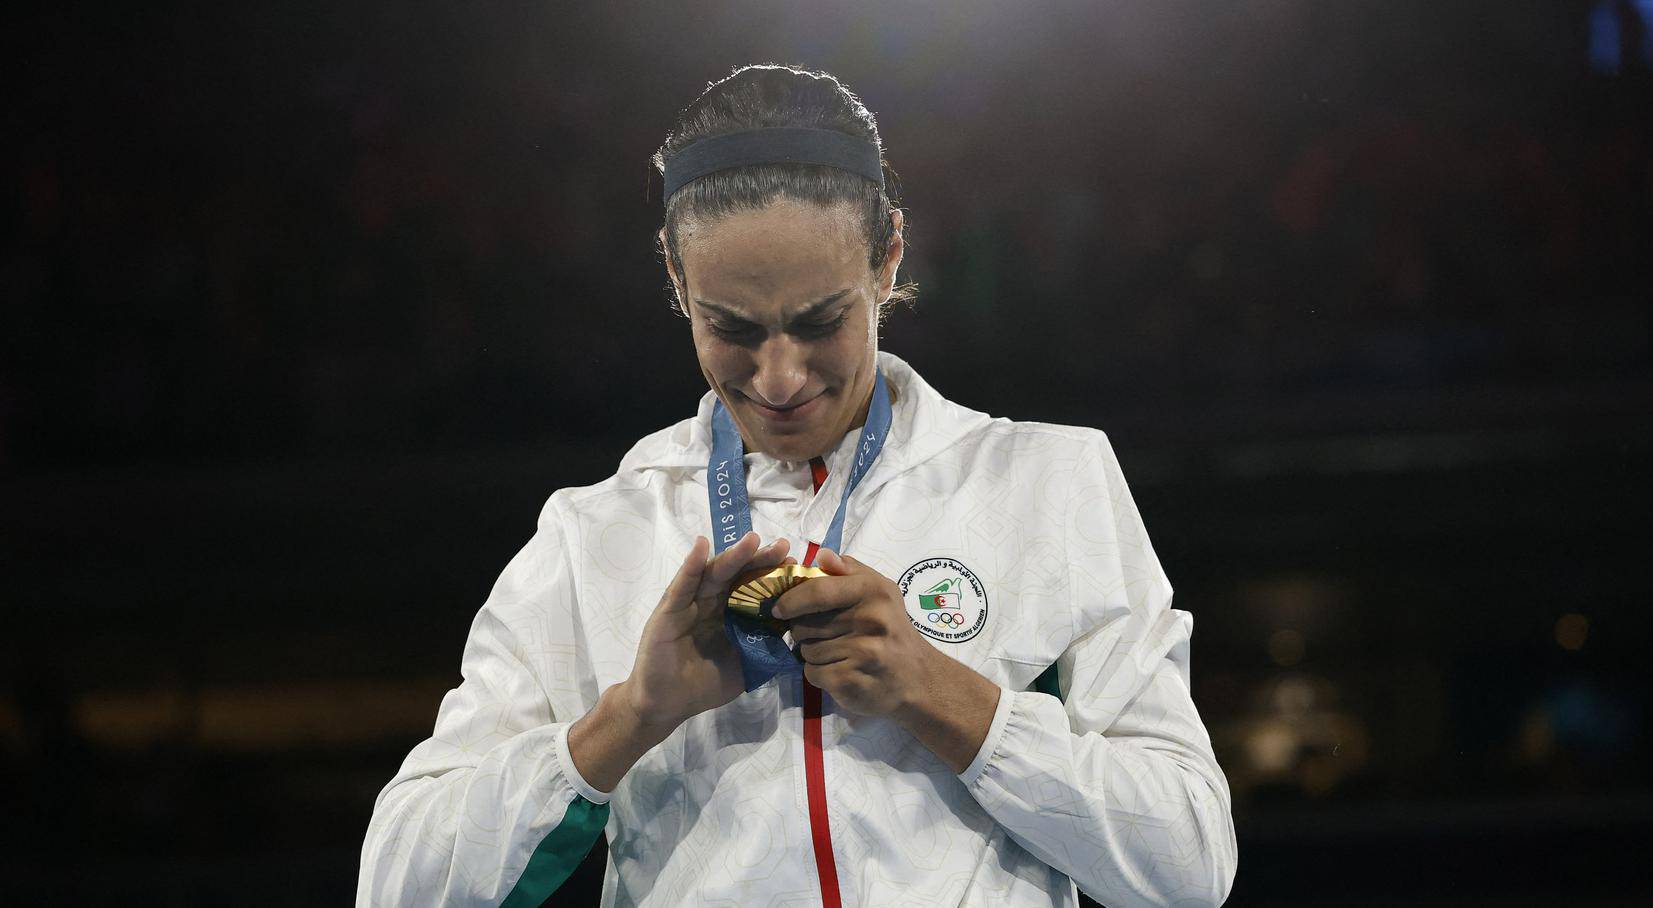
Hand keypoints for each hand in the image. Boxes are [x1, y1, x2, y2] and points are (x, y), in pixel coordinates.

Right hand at [622, 532, 790, 736]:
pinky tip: (701, 546)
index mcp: (730, 613)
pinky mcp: (669, 609)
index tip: (796, 564)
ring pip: (713, 573)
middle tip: (782, 546)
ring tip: (752, 540)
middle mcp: (712, 602)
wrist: (666, 704)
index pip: (755, 588)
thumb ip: (766, 647)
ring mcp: (690, 603)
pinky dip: (691, 564)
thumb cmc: (704, 684)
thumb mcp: (744, 665)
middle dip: (760, 559)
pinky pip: (682, 585)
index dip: (774, 575)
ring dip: (732, 555)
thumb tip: (799, 633)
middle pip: (738, 574)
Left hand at [771, 548, 938, 715]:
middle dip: (803, 630)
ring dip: (812, 653)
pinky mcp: (851, 682)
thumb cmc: (893, 628)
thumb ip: (848, 570)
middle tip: (821, 633)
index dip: (791, 600)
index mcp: (873, 592)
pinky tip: (839, 670)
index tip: (778, 609)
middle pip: (804, 624)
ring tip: (837, 652)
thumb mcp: (880, 590)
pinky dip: (819, 674)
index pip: (818, 591)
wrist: (918, 678)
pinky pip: (813, 674)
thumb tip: (820, 555)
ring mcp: (861, 654)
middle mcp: (869, 621)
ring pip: (806, 651)